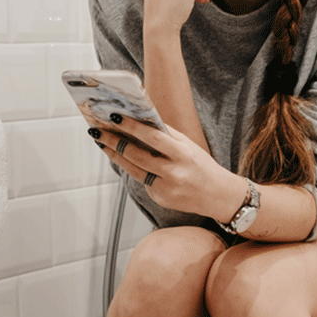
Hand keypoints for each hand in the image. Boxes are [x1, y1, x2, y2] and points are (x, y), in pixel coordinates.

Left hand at [85, 112, 245, 222]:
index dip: (131, 127)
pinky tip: (127, 160)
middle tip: (96, 130)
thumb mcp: (190, 147)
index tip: (114, 117)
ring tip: (102, 143)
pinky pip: (143, 181)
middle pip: (136, 155)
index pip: (153, 138)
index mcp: (184, 154)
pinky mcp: (160, 199)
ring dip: (114, 155)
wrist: (219, 196)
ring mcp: (166, 188)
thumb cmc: (203, 167)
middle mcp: (174, 173)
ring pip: (133, 169)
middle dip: (113, 141)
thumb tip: (142, 120)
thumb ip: (168, 136)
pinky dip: (134, 169)